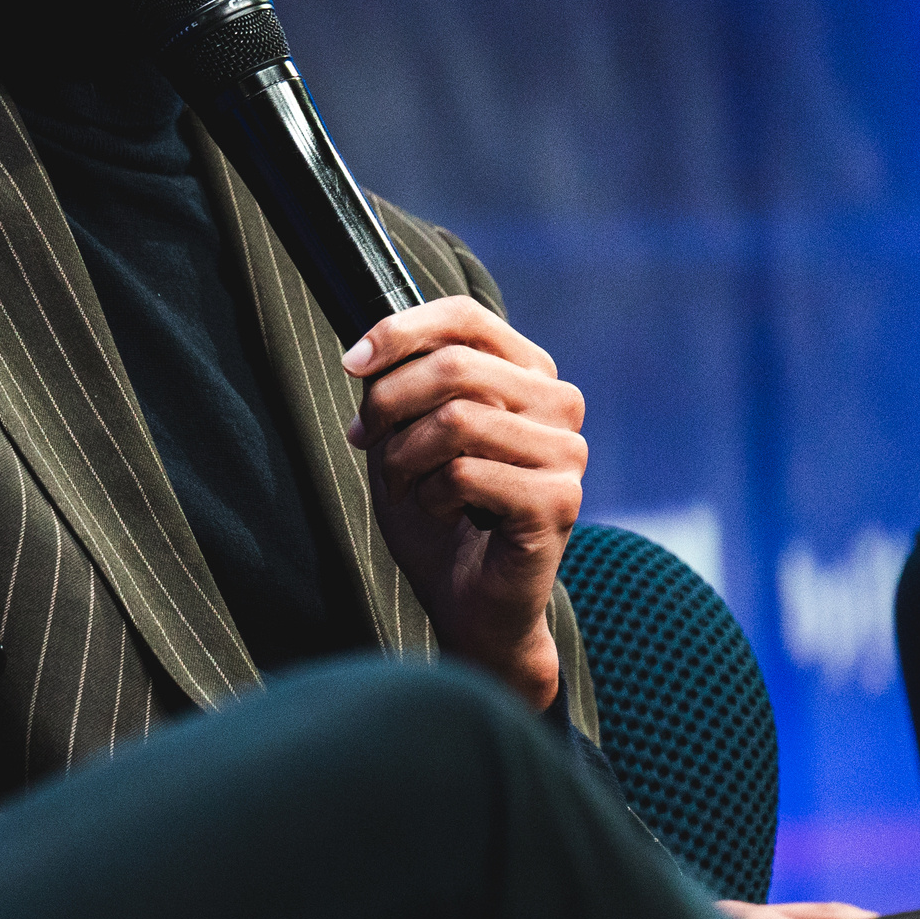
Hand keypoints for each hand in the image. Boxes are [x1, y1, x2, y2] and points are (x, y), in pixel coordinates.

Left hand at [341, 296, 585, 710]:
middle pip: (454, 367)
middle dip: (390, 405)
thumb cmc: (439, 513)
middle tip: (369, 442)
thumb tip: (367, 355)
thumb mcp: (405, 436)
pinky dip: (432, 496)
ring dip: (406, 458)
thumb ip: (399, 388)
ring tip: (410, 487)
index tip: (351, 363)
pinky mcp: (559, 499)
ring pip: (456, 420)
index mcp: (527, 374)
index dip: (400, 331)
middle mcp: (559, 404)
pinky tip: (446, 516)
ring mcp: (567, 452)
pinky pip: (465, 474)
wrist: (468, 600)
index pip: (466, 318)